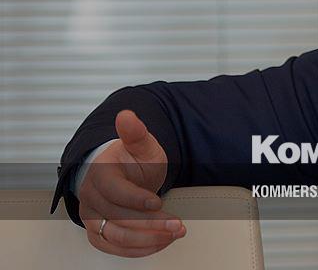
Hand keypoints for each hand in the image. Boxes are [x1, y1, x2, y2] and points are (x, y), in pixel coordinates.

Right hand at [77, 109, 186, 256]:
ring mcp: (92, 217)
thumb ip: (136, 133)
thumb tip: (127, 116)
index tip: (158, 202)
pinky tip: (160, 242)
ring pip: (116, 237)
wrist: (121, 172)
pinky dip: (138, 249)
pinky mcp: (98, 233)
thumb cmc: (130, 159)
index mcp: (100, 174)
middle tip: (177, 224)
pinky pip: (114, 248)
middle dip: (151, 223)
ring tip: (174, 233)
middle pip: (118, 218)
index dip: (137, 199)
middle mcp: (91, 198)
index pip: (115, 192)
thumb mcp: (140, 144)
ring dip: (147, 239)